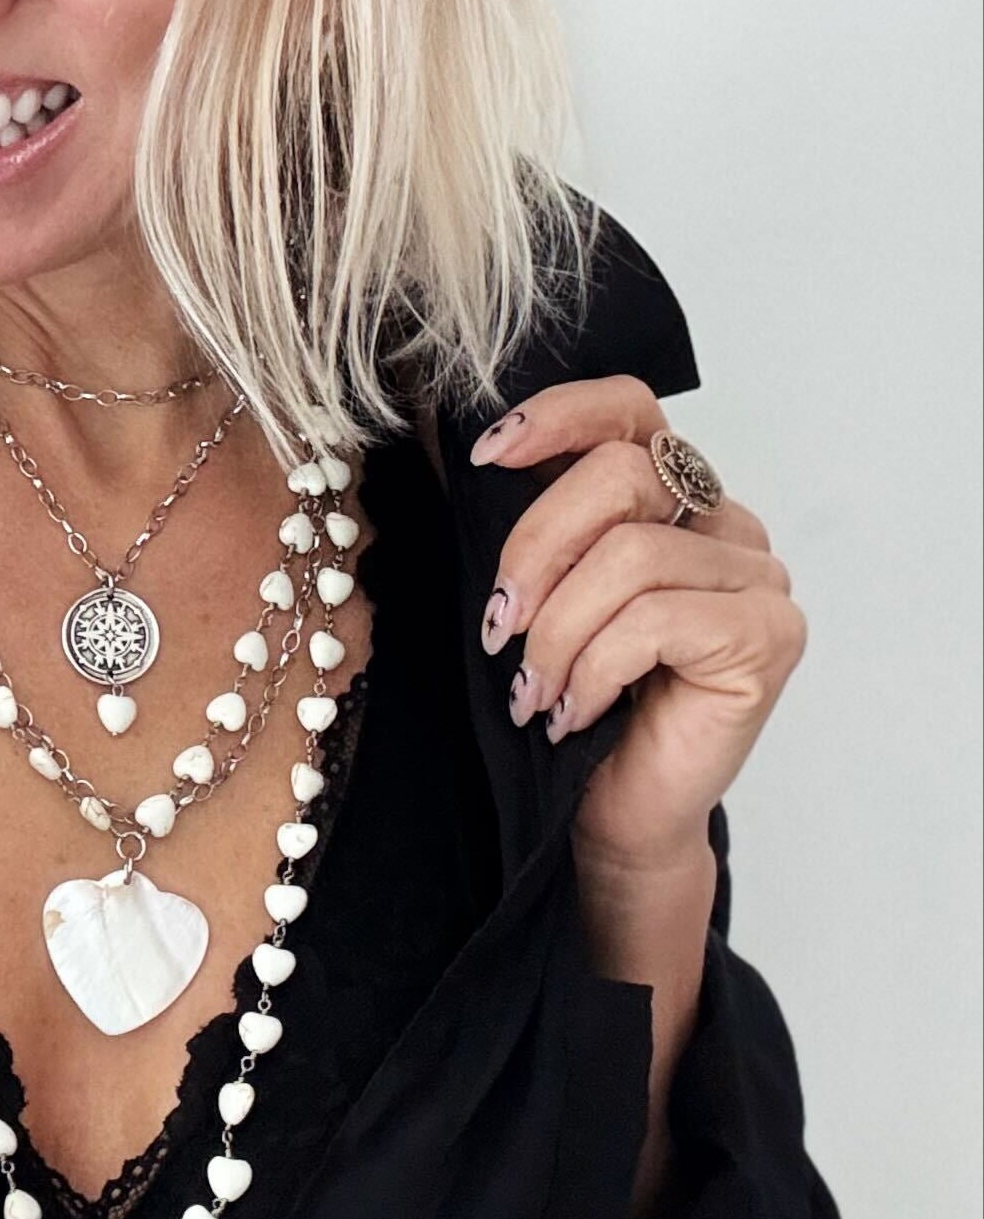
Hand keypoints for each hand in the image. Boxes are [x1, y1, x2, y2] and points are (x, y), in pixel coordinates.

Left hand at [469, 376, 806, 872]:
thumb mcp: (529, 591)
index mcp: (669, 494)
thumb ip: (519, 516)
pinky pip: (656, 620)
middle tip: (497, 628)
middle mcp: (725, 522)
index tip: (483, 459)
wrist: (610, 810)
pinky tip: (573, 712)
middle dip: (535, 550)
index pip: (627, 408)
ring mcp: (757, 576)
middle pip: (620, 476)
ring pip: (632, 555)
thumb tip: (448, 438)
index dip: (555, 417)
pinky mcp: (770, 635)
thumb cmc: (567, 696)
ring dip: (558, 632)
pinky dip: (593, 669)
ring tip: (531, 690)